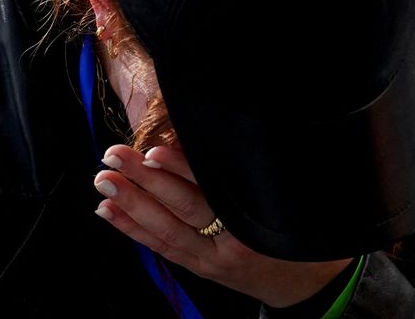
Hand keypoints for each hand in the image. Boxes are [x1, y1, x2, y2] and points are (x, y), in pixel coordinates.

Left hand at [95, 144, 352, 307]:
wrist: (309, 282)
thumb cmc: (300, 230)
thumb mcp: (288, 194)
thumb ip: (253, 169)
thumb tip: (211, 133)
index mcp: (258, 216)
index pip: (215, 187)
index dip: (183, 169)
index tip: (155, 149)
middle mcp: (234, 239)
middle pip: (185, 207)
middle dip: (147, 181)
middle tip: (116, 156)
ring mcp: (214, 257)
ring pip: (168, 230)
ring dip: (132, 204)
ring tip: (104, 180)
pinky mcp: (201, 267)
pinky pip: (162, 247)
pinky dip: (133, 230)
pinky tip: (109, 211)